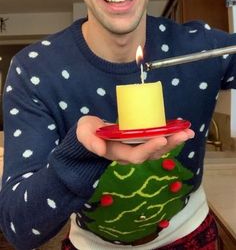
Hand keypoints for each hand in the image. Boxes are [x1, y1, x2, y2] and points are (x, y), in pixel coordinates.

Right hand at [77, 116, 194, 164]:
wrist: (91, 133)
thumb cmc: (88, 132)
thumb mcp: (84, 133)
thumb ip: (89, 140)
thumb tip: (100, 149)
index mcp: (117, 152)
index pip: (136, 154)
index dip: (149, 148)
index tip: (161, 138)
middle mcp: (130, 153)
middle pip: (153, 154)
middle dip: (169, 144)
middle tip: (184, 134)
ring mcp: (137, 147)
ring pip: (159, 149)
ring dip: (174, 141)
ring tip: (188, 132)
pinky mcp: (142, 140)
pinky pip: (158, 140)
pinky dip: (171, 135)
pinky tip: (182, 128)